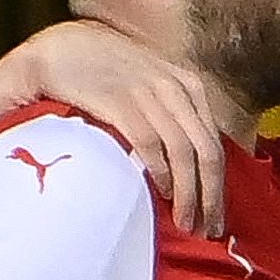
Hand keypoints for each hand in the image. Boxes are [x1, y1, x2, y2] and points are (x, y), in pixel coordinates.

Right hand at [0, 25, 227, 238]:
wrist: (60, 48)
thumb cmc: (102, 74)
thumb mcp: (149, 87)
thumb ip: (168, 117)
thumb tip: (181, 166)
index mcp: (186, 85)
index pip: (214, 141)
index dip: (219, 185)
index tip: (215, 216)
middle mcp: (174, 87)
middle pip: (208, 151)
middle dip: (212, 197)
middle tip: (209, 231)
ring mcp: (149, 93)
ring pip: (185, 152)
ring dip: (189, 194)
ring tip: (187, 223)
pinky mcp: (122, 101)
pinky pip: (152, 143)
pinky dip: (161, 172)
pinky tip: (163, 194)